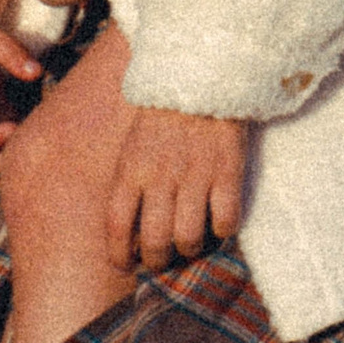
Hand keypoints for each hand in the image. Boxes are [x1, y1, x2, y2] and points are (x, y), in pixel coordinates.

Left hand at [106, 106, 246, 271]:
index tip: (124, 267)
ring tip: (191, 243)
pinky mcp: (227, 172)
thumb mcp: (132, 144)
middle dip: (157, 260)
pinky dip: (222, 230)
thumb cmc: (163, 114)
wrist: (201, 76)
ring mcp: (195, 176)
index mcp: (130, 168)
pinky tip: (219, 222)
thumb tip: (128, 227)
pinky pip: (226, 221)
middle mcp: (160, 177)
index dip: (118, 254)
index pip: (117, 225)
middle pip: (155, 241)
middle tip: (162, 261)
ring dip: (189, 248)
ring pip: (189, 237)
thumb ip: (129, 181)